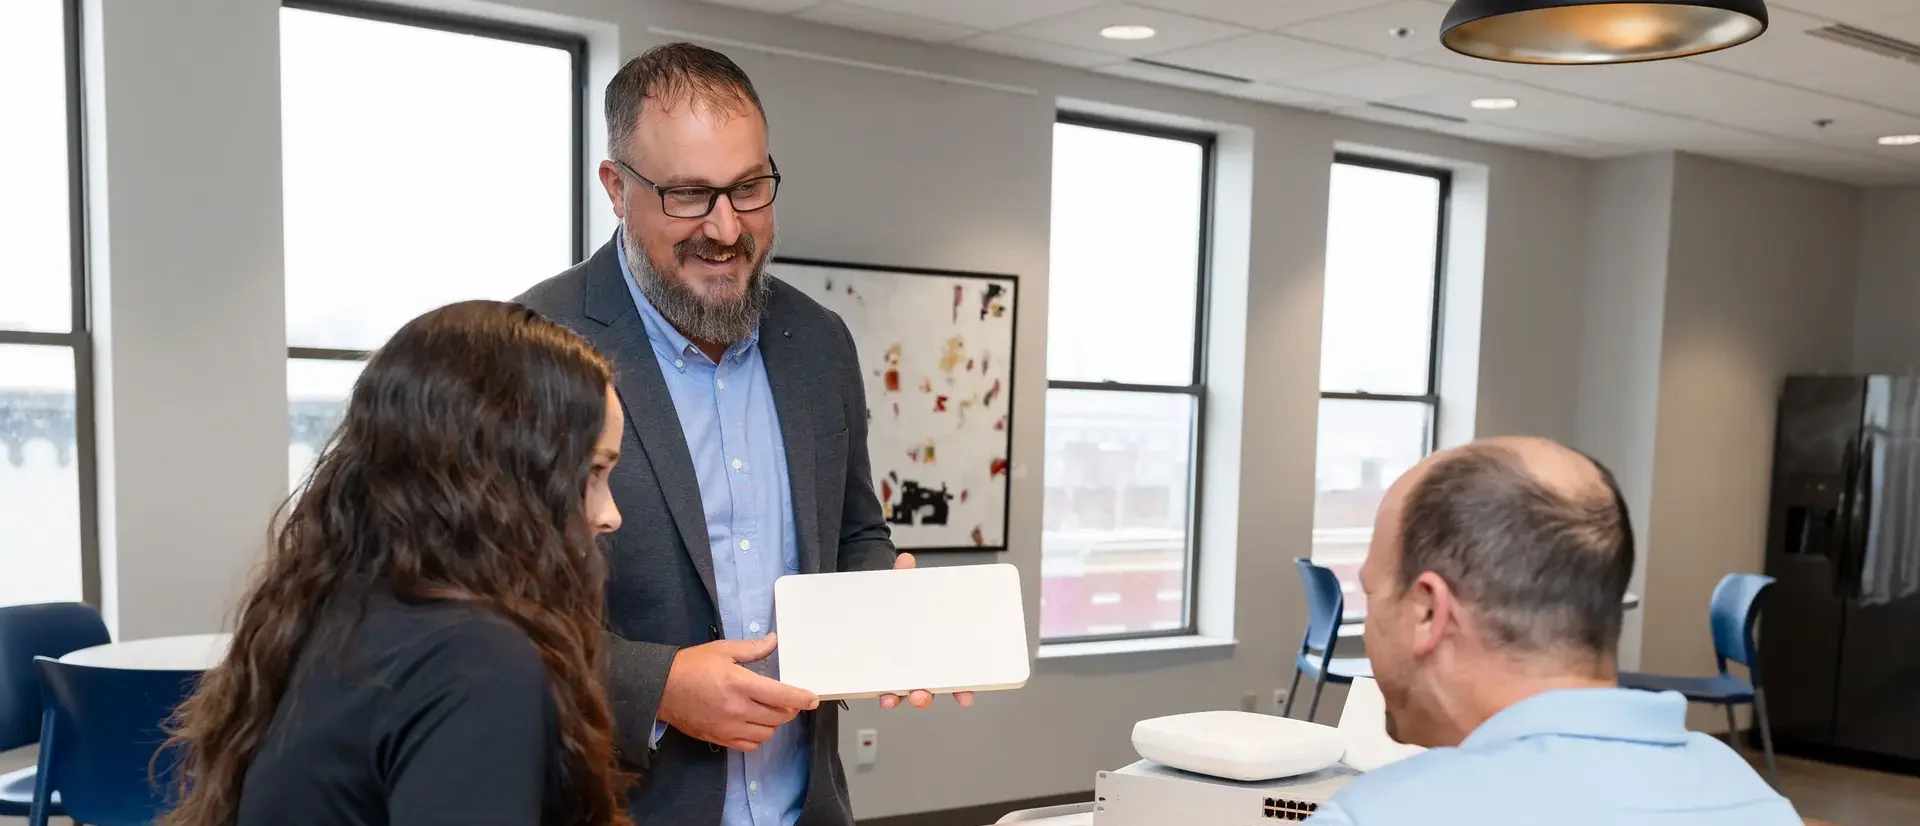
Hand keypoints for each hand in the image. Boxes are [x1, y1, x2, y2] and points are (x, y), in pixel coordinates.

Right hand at [659, 634, 818, 751]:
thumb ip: (752, 649)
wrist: (660, 689)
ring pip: (767, 733)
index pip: (781, 696)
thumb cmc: (691, 666)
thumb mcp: (722, 650)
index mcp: (740, 684)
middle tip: (788, 700)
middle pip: (778, 717)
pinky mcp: (719, 738)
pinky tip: (755, 725)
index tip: (813, 699)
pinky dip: (758, 737)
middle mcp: (737, 709)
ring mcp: (728, 727)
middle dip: (790, 709)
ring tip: (770, 711)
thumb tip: (773, 641)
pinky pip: (750, 745)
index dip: (801, 698)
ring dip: (774, 723)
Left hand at [878, 552, 977, 710]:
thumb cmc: (895, 605)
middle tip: (921, 696)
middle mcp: (918, 668)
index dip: (960, 690)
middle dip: (925, 697)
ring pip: (903, 694)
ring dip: (899, 699)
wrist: (869, 606)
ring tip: (891, 698)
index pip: (951, 676)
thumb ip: (904, 579)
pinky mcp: (877, 672)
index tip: (965, 698)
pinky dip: (879, 692)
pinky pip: (880, 689)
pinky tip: (876, 693)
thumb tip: (905, 561)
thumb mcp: (901, 592)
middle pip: (927, 690)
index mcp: (932, 651)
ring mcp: (897, 673)